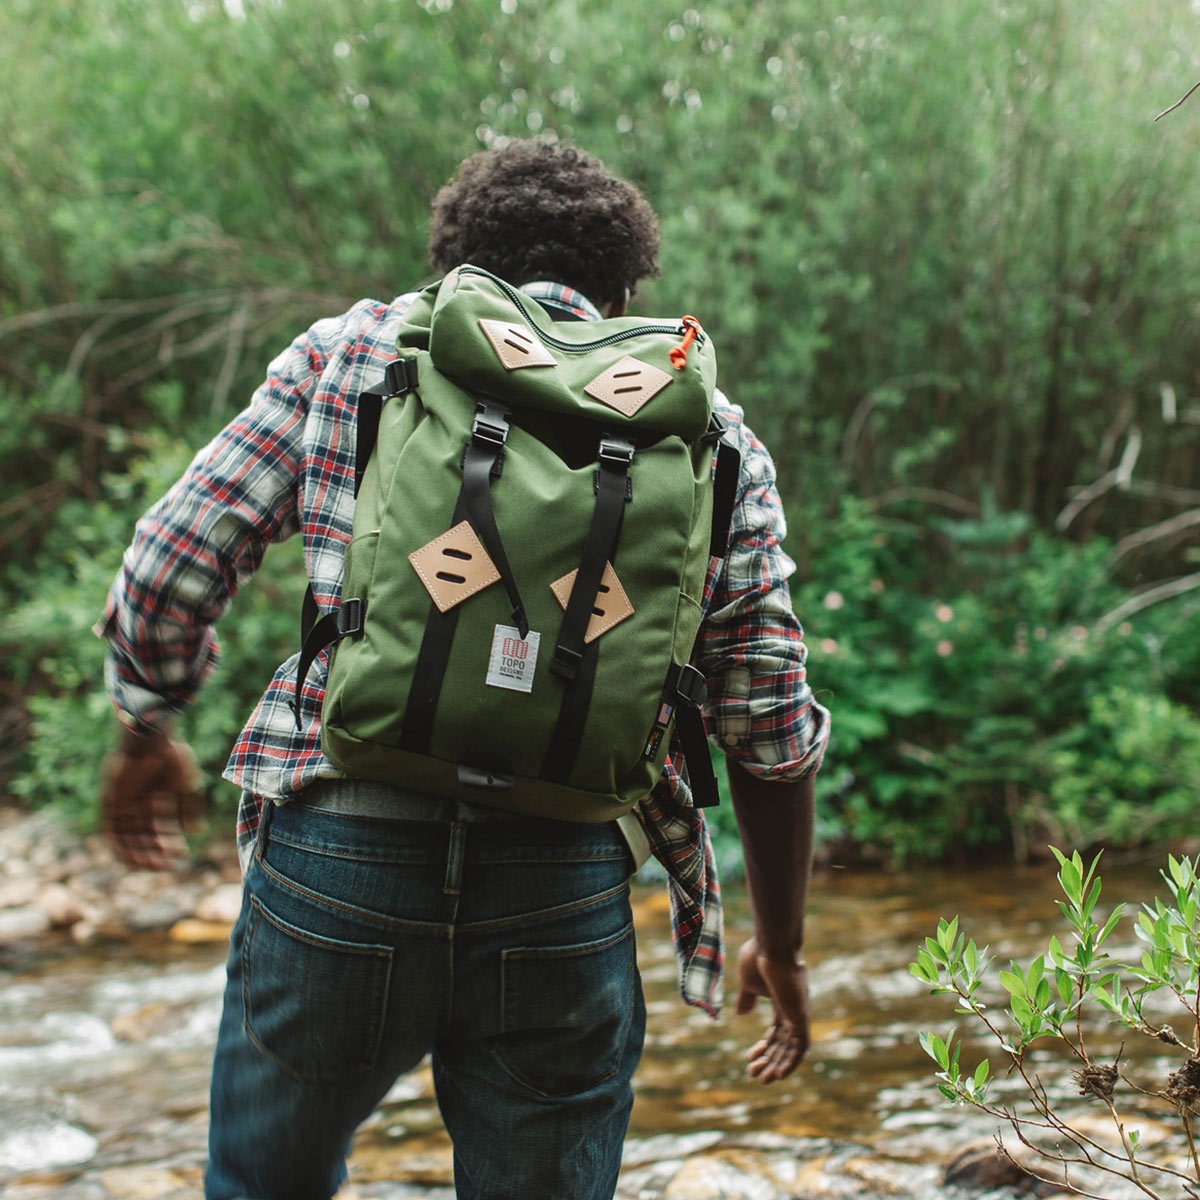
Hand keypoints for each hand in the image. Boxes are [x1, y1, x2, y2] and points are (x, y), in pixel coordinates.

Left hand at [101, 727, 205, 870]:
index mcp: (155, 798)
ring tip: (156, 866)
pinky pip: (112, 834)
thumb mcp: (186, 786)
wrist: (151, 740)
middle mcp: (137, 804)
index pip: (159, 828)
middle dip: (155, 853)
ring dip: (140, 855)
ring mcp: (122, 805)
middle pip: (142, 837)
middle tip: (169, 866)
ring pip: (127, 839)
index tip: (182, 854)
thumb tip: (195, 831)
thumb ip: (189, 808)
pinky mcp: (109, 805)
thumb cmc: (171, 757)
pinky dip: (123, 848)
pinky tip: (137, 859)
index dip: (169, 843)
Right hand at [734, 936, 809, 1082]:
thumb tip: (742, 1014)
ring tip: (761, 1080)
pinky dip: (791, 1062)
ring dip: (777, 1065)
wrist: (772, 945)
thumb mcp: (748, 983)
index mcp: (781, 1002)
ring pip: (791, 1049)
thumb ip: (747, 999)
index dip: (764, 1047)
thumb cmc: (758, 958)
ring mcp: (799, 1014)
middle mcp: (793, 1010)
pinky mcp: (802, 1017)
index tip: (749, 1057)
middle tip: (754, 1075)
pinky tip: (778, 1075)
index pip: (777, 1031)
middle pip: (783, 1043)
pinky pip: (801, 1047)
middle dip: (769, 1060)